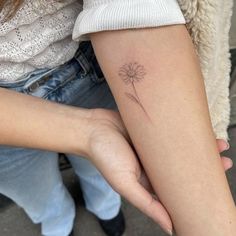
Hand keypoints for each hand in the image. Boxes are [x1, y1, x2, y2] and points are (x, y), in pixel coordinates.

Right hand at [86, 108, 232, 234]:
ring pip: (181, 147)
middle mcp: (154, 164)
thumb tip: (171, 228)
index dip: (199, 186)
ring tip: (219, 143)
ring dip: (199, 146)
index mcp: (149, 180)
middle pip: (184, 166)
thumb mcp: (125, 183)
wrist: (93, 128)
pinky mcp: (151, 131)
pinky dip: (185, 131)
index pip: (178, 187)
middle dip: (206, 163)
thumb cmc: (105, 156)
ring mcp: (154, 146)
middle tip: (225, 161)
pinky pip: (172, 132)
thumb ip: (147, 203)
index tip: (218, 183)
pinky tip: (198, 129)